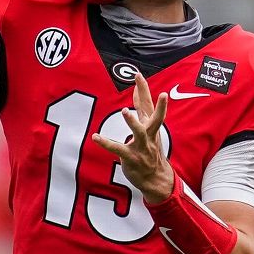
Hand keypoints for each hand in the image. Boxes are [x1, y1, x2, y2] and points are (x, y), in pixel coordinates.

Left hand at [93, 72, 173, 203]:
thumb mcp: (148, 128)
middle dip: (153, 101)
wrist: (157, 179)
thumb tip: (137, 91)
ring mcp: (142, 146)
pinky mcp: (132, 158)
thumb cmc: (149, 150)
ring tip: (125, 111)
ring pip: (139, 131)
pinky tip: (96, 137)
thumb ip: (142, 110)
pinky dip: (107, 143)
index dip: (143, 89)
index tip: (138, 74)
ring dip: (132, 121)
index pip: (147, 104)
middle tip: (151, 88)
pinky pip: (118, 149)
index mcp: (151, 126)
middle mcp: (149, 134)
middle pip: (153, 115)